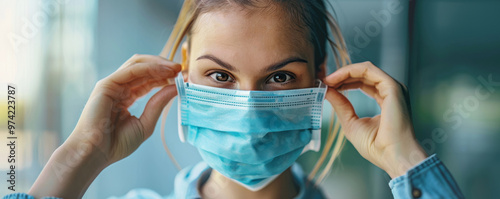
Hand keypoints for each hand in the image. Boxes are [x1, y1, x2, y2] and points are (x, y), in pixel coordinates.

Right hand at [68, 54, 180, 164]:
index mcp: (126, 97)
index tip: (183, 77)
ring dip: (159, 64)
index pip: (148, 80)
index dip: (166, 77)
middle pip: (144, 68)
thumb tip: (176, 88)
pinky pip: (131, 70)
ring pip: (138, 65)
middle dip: (164, 66)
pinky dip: (150, 68)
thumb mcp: (146, 123)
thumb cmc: (116, 144)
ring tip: (176, 68)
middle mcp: (119, 88)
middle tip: (181, 69)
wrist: (96, 153)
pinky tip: (164, 71)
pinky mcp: (107, 84)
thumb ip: (159, 104)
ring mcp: (112, 85)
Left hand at [323, 61, 427, 177]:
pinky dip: (350, 71)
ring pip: (365, 69)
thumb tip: (327, 90)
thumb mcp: (351, 122)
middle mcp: (390, 91)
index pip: (362, 83)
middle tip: (322, 80)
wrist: (391, 156)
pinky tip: (335, 80)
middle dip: (341, 75)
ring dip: (343, 72)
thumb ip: (341, 105)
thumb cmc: (376, 146)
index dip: (342, 82)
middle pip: (363, 74)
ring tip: (327, 80)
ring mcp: (393, 88)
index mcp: (385, 99)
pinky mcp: (392, 87)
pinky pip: (368, 70)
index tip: (325, 85)